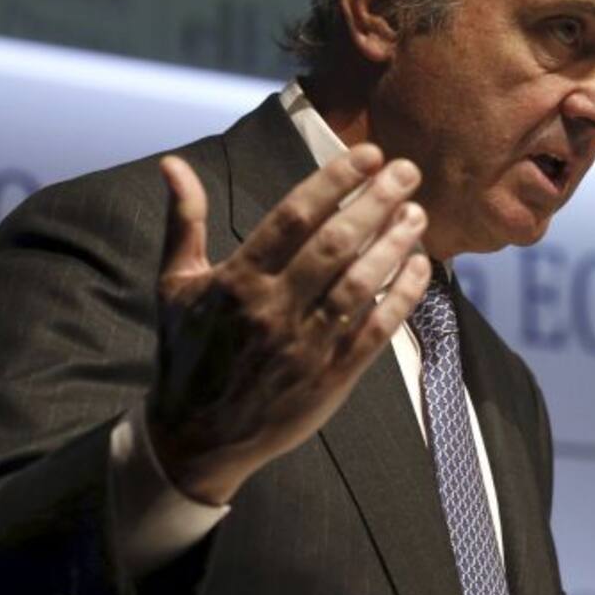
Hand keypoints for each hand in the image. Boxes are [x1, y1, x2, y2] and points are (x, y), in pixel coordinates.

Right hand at [147, 144, 431, 504]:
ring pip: (361, 285)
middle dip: (376, 202)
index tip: (368, 155)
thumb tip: (173, 164)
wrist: (196, 439)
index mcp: (236, 280)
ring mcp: (306, 345)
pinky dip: (402, 297)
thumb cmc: (187, 351)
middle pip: (334, 245)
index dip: (333, 182)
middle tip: (407, 170)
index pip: (293, 218)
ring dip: (394, 245)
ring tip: (417, 213)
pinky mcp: (332, 377)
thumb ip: (183, 221)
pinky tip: (420, 267)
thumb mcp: (174, 285)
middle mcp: (273, 309)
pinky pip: (375, 330)